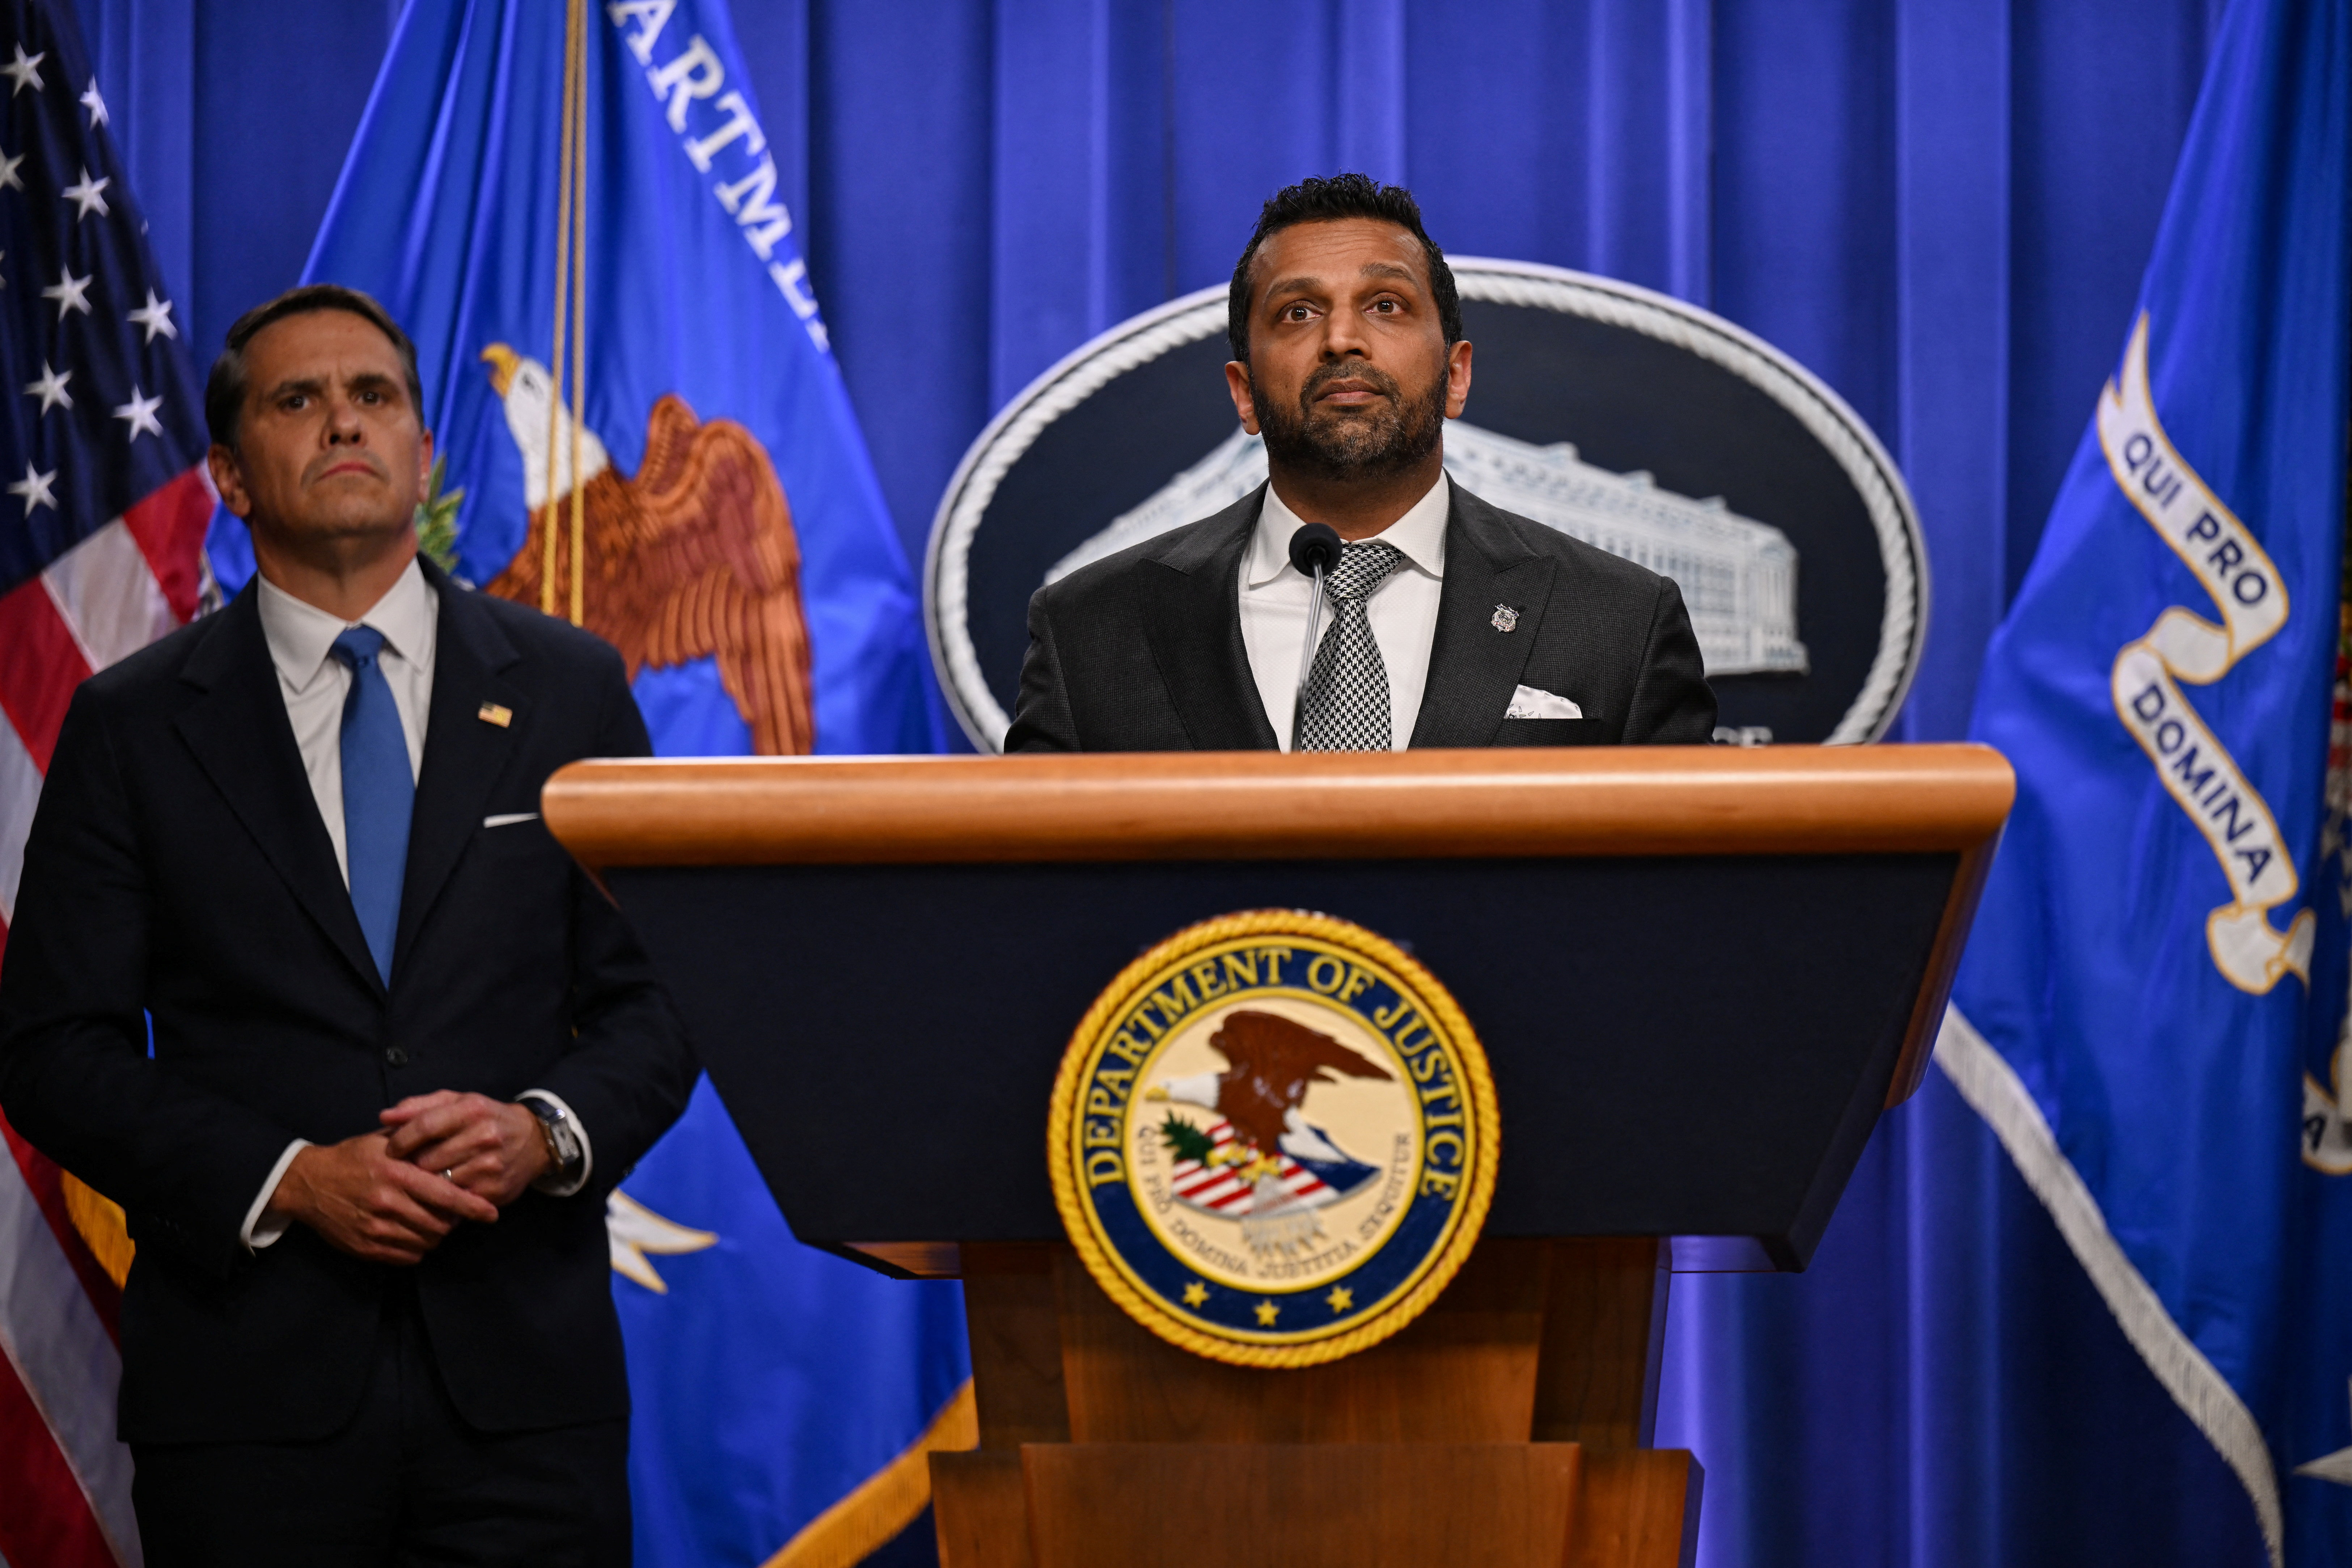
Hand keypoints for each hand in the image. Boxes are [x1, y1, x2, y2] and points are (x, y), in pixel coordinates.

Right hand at [266, 1133, 500, 1264]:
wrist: (308, 1183)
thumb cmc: (351, 1157)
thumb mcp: (383, 1142)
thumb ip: (417, 1143)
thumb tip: (455, 1145)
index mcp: (396, 1174)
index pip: (445, 1194)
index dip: (472, 1206)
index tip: (491, 1214)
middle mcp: (388, 1203)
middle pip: (440, 1223)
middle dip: (453, 1221)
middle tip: (453, 1212)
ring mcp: (376, 1228)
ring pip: (426, 1241)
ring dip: (436, 1234)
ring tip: (433, 1221)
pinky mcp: (366, 1247)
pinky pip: (407, 1256)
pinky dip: (417, 1248)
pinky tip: (413, 1233)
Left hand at [380, 1091, 552, 1208]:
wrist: (534, 1140)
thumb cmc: (486, 1118)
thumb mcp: (457, 1102)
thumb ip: (419, 1106)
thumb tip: (384, 1116)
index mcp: (472, 1110)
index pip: (424, 1126)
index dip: (400, 1140)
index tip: (390, 1149)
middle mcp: (484, 1136)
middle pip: (428, 1159)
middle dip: (412, 1165)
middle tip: (406, 1167)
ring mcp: (491, 1166)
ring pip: (439, 1183)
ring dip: (426, 1185)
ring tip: (421, 1181)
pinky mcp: (494, 1191)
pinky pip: (455, 1201)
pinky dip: (444, 1199)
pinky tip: (441, 1193)